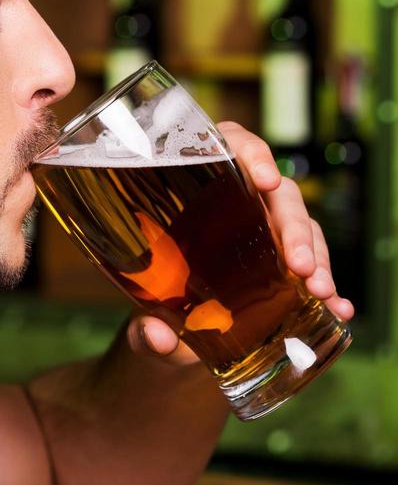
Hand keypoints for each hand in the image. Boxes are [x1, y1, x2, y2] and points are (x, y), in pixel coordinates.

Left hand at [128, 121, 353, 365]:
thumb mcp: (147, 315)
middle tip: (299, 265)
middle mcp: (239, 206)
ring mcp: (267, 234)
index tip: (265, 180)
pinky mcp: (286, 264)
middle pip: (277, 195)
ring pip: (303, 226)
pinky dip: (330, 285)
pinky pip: (315, 263)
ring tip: (321, 291)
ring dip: (317, 256)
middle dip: (293, 227)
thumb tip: (155, 337)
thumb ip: (146, 327)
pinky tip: (339, 308)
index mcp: (198, 195)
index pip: (228, 147)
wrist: (178, 337)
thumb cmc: (158, 307)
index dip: (250, 153)